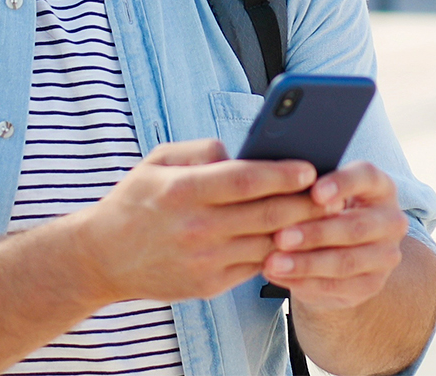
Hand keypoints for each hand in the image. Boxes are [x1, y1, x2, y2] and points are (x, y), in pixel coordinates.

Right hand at [66, 139, 328, 304]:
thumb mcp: (157, 162)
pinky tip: (295, 240)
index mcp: (182, 190)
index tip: (310, 168)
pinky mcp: (209, 285)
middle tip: (332, 192)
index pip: (245, 180)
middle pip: (266, 214)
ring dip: (300, 231)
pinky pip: (256, 266)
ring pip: (268, 244)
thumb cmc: (134, 202)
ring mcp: (204, 260)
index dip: (282, 174)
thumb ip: (200, 150)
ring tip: (323, 217)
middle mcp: (196, 227)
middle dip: (305, 203)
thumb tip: (240, 152)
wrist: (103, 258)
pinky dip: (279, 253)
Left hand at [260, 161, 409, 310]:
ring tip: (273, 263)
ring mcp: (385, 256)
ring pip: (345, 261)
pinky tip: (278, 276)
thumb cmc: (321, 208)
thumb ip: (307, 187)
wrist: (334, 250)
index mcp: (380, 187)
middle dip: (315, 233)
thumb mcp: (319, 192)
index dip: (342, 183)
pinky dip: (304, 282)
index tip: (314, 192)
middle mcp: (391, 221)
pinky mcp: (372, 285)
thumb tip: (280, 184)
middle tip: (280, 237)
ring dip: (306, 263)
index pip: (367, 177)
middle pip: (355, 227)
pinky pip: (337, 286)